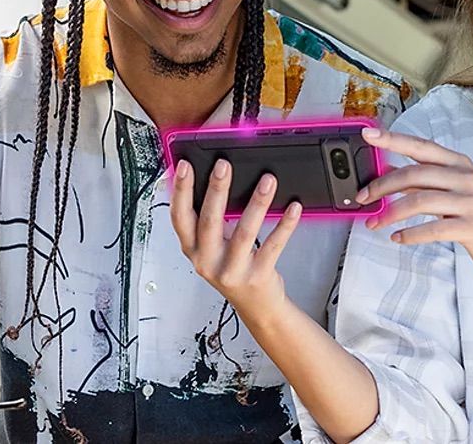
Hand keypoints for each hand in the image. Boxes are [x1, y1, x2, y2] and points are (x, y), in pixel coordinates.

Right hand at [170, 159, 301, 318]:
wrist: (256, 307)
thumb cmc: (233, 270)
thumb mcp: (212, 248)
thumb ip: (207, 220)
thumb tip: (212, 180)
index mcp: (192, 250)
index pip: (180, 217)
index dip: (180, 191)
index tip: (183, 166)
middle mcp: (208, 261)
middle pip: (209, 221)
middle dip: (216, 190)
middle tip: (223, 165)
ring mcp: (232, 270)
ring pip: (244, 232)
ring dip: (256, 203)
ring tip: (268, 180)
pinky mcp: (257, 276)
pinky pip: (273, 245)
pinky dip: (285, 225)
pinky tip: (293, 208)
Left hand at [357, 128, 472, 272]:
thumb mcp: (452, 190)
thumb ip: (423, 181)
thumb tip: (387, 172)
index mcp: (458, 163)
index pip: (421, 146)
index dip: (393, 139)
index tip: (369, 135)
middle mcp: (465, 177)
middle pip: (414, 174)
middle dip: (382, 186)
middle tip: (363, 197)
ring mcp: (470, 201)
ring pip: (419, 201)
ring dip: (391, 213)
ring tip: (376, 222)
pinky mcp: (471, 226)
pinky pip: (432, 229)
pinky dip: (409, 234)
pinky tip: (397, 237)